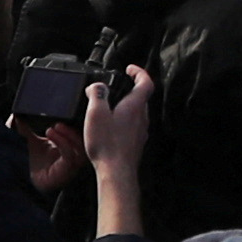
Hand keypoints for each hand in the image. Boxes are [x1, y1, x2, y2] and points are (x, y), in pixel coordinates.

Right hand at [81, 64, 153, 223]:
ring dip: (126, 106)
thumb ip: (97, 95)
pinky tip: (110, 128)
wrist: (116, 172)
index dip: (139, 72)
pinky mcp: (135, 144)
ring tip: (109, 107)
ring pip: (137, 113)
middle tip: (116, 87)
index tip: (130, 69)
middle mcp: (142, 118)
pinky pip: (132, 127)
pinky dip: (124, 121)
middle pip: (141, 97)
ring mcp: (140, 132)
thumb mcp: (96, 114)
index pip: (145, 82)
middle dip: (129, 89)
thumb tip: (97, 86)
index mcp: (135, 106)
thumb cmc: (107, 144)